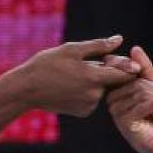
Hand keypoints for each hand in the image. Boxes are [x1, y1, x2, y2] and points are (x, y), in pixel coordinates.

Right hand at [13, 35, 140, 116]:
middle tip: (88, 61)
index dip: (125, 64)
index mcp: (95, 78)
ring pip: (102, 89)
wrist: (26, 89)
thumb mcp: (72, 50)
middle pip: (113, 81)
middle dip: (107, 70)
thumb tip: (119, 40)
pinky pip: (92, 98)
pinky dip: (87, 90)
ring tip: (74, 73)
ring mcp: (89, 106)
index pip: (126, 73)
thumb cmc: (47, 65)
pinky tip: (71, 85)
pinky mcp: (83, 112)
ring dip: (96, 80)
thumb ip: (99, 46)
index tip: (116, 58)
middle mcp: (95, 96)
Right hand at [107, 46, 152, 152]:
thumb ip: (144, 67)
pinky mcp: (123, 120)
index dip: (139, 69)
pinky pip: (143, 104)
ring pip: (141, 91)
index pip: (122, 68)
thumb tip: (134, 48)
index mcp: (115, 88)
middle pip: (136, 81)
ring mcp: (115, 110)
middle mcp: (111, 98)